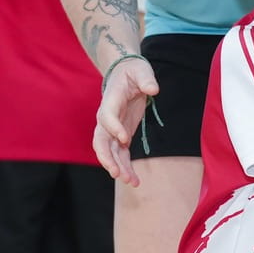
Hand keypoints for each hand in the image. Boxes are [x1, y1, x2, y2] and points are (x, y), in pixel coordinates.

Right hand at [95, 56, 160, 185]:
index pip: (106, 116)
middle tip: (116, 172)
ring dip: (118, 167)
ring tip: (131, 182)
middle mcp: (106, 118)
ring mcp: (112, 128)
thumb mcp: (141, 71)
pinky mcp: (121, 135)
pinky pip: (120, 154)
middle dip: (107, 157)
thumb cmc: (133, 72)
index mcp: (110, 100)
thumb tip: (153, 89)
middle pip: (100, 140)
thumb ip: (146, 79)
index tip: (124, 139)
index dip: (113, 128)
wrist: (125, 74)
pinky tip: (135, 180)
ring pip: (109, 152)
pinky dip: (125, 167)